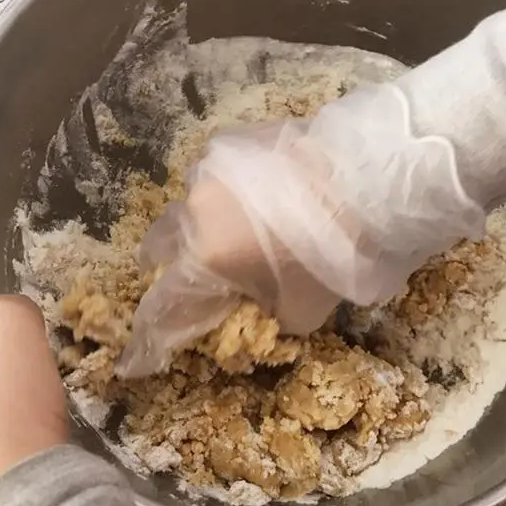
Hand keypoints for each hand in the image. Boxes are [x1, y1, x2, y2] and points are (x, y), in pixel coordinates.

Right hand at [119, 83, 485, 377]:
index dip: (149, 340)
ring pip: (191, 207)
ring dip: (207, 226)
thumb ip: (268, 316)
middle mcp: (195, 211)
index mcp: (204, 257)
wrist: (371, 177)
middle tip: (203, 277)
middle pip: (162, 248)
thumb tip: (263, 308)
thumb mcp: (305, 309)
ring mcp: (210, 170)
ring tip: (245, 230)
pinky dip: (230, 195)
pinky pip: (217, 177)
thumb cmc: (337, 252)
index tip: (134, 362)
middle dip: (174, 267)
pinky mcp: (232, 142)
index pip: (163, 308)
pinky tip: (263, 196)